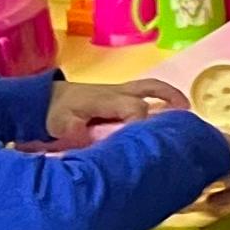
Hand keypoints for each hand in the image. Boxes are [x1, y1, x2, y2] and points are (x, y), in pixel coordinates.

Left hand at [48, 78, 180, 142]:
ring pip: (152, 87)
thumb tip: (92, 141)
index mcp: (107, 100)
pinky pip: (148, 90)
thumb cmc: (54, 114)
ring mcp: (121, 91)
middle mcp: (118, 92)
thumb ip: (75, 133)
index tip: (145, 142)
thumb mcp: (59, 125)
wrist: (43, 100)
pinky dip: (163, 95)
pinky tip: (174, 106)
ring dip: (171, 95)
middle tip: (183, 121)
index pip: (135, 109)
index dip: (143, 124)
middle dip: (168, 104)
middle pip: (151, 91)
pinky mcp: (121, 94)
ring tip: (186, 110)